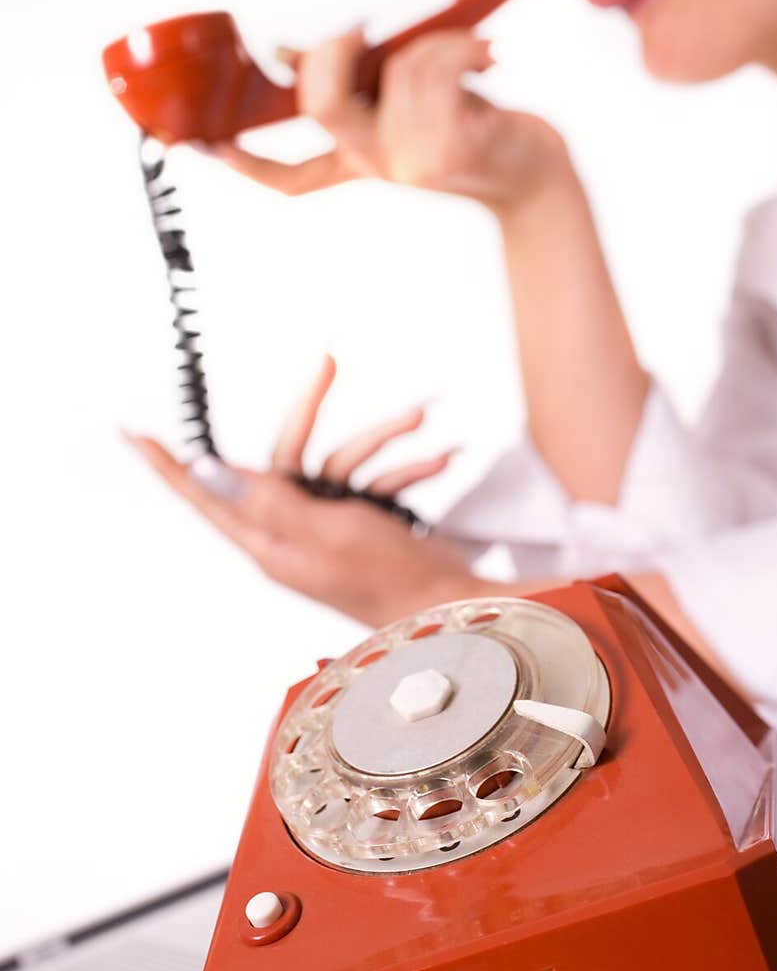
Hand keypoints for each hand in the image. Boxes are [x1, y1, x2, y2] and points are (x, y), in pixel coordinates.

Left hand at [124, 355, 478, 626]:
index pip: (204, 493)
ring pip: (337, 461)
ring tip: (420, 422)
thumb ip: (266, 498)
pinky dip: (404, 467)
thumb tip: (204, 469)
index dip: (168, 464)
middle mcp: (291, 530)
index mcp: (269, 540)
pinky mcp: (360, 521)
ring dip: (383, 442)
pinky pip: (371, 480)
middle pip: (285, 455)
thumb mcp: (325, 532)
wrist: (451, 606)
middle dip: (312, 409)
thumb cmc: (389, 579)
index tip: (132, 432)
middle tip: (327, 364)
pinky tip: (440, 458)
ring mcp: (326, 525)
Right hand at [196, 27, 569, 216]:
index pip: (292, 178)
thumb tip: (291, 53)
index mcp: (362, 162)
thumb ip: (359, 84)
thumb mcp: (412, 106)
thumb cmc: (480, 129)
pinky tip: (489, 57)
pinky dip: (463, 46)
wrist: (539, 179)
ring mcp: (412, 161)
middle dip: (333, 50)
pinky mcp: (450, 145)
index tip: (197, 144)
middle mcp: (379, 167)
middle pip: (323, 105)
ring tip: (472, 50)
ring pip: (396, 71)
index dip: (245, 161)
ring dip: (436, 42)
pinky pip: (436, 68)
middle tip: (360, 27)